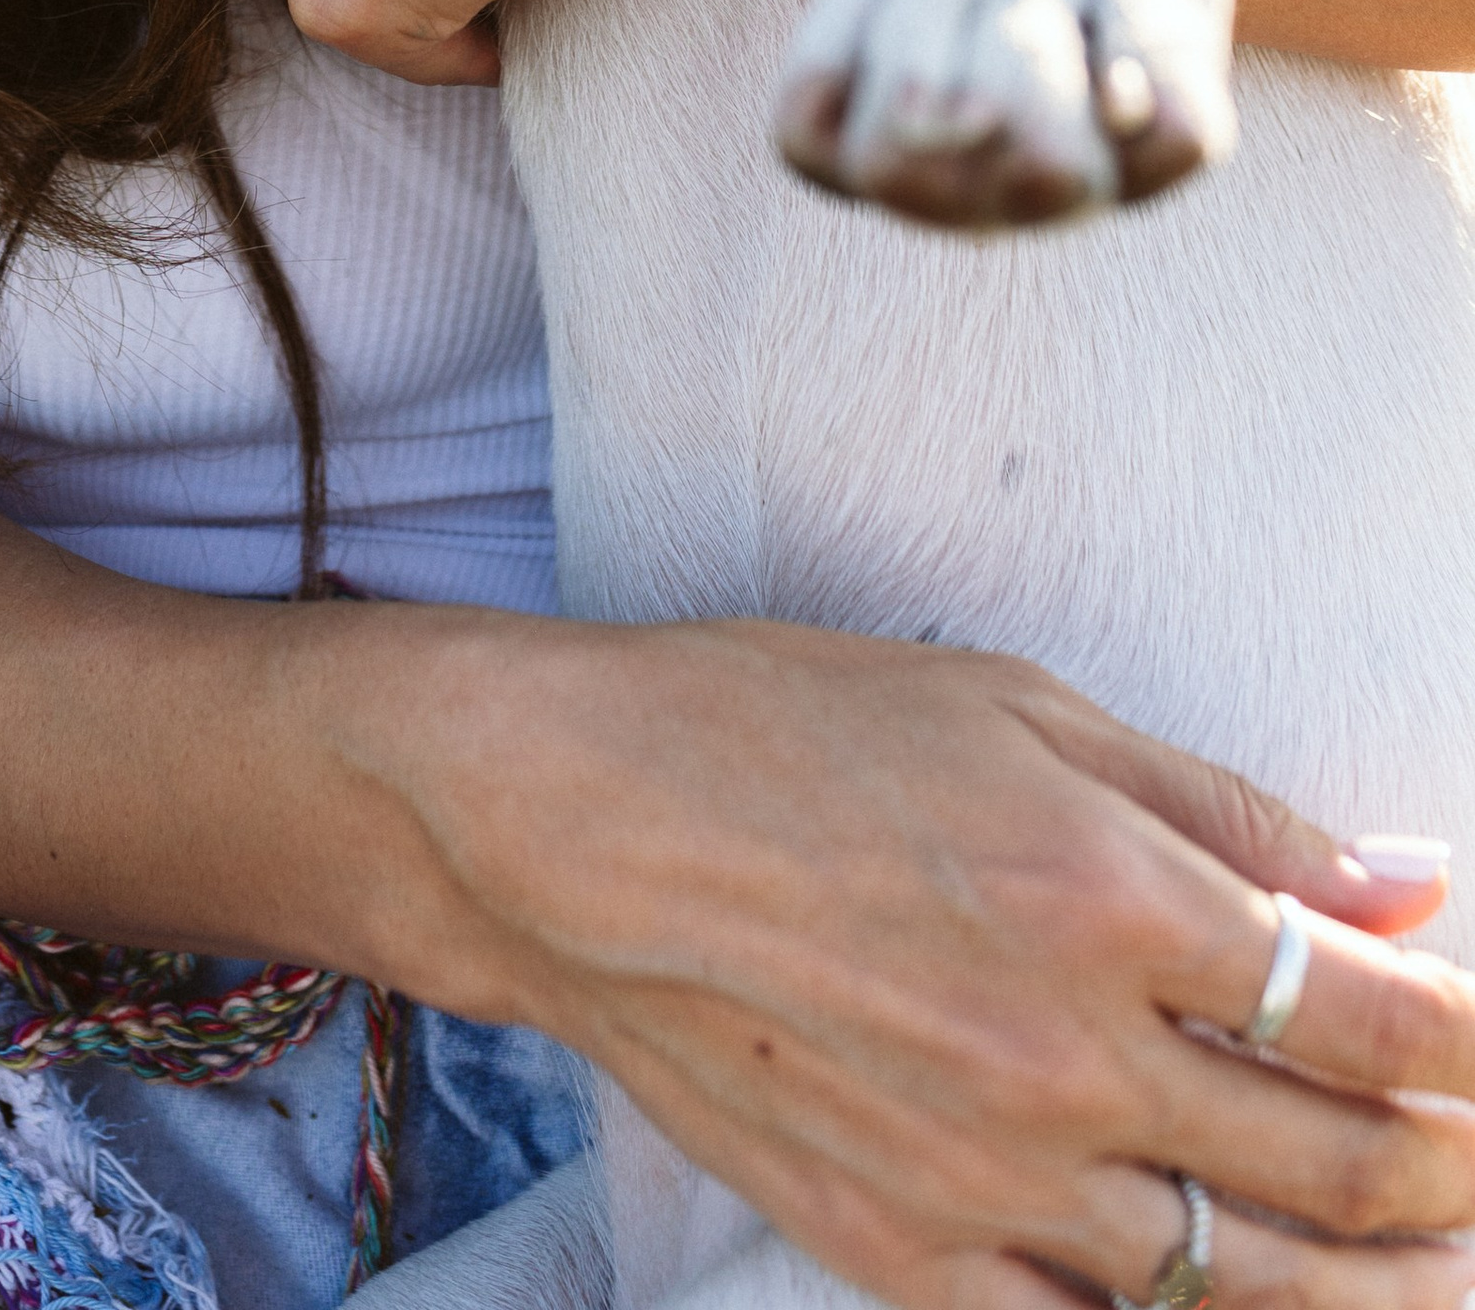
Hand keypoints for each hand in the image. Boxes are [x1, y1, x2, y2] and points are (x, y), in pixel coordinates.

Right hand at [353, 613, 1474, 1309]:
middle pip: (1346, 1169)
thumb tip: (1401, 887)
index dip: (1470, 1038)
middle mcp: (1069, 1056)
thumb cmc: (785, 727)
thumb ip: (1223, 810)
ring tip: (1430, 1270)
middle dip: (1451, 1170)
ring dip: (1373, 1285)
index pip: (1373, 1015)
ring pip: (1249, 1285)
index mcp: (1108, 894)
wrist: (570, 833)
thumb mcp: (1017, 705)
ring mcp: (990, 1177)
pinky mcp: (905, 1255)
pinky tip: (1233, 1292)